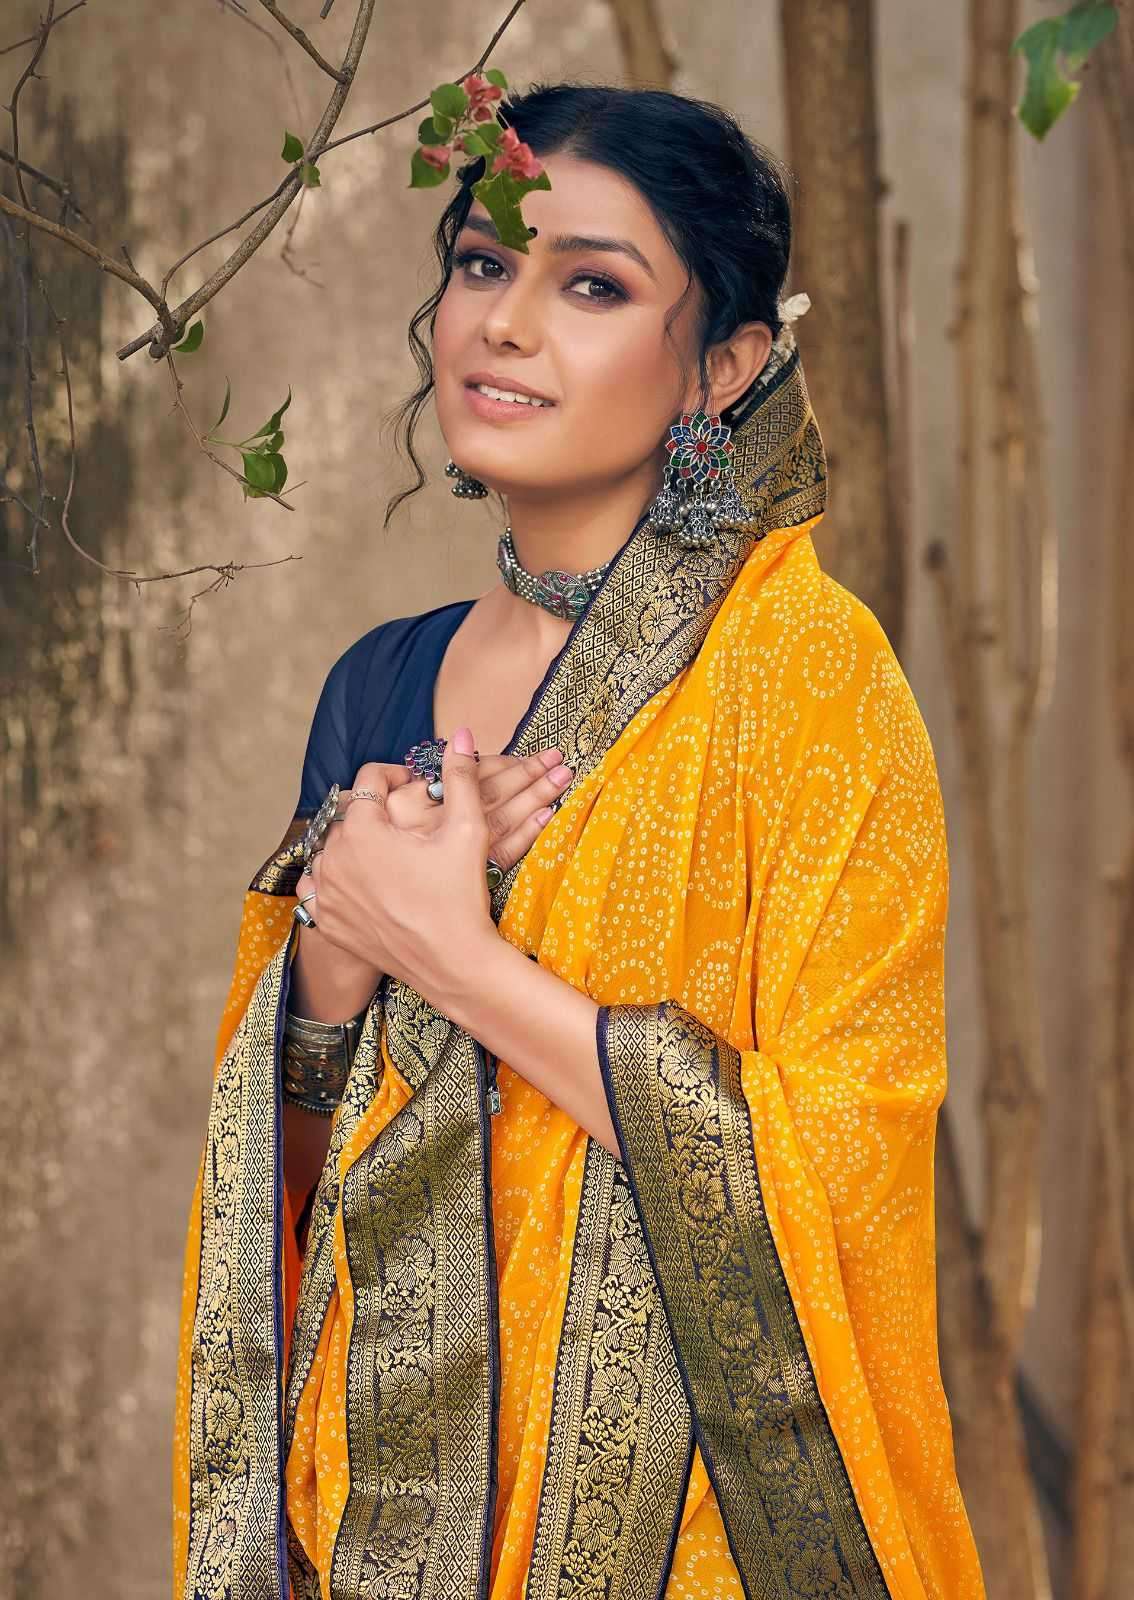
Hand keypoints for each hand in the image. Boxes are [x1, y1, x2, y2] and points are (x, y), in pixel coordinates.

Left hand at [306, 731, 573, 996]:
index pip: (368, 779)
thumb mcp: (467, 828)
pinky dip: (336, 882)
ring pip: (332, 851)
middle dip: (377, 814)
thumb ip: (459, 776)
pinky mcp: (326, 922)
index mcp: (361, 829)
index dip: (395, 776)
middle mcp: (333, 858)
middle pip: (350, 815)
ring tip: (391, 857)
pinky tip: (363, 886)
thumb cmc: (461, 894)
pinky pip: (319, 888)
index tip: (416, 787)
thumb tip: (463, 734)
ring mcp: (325, 893)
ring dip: (355, 847)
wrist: (453, 962)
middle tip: (409, 828)